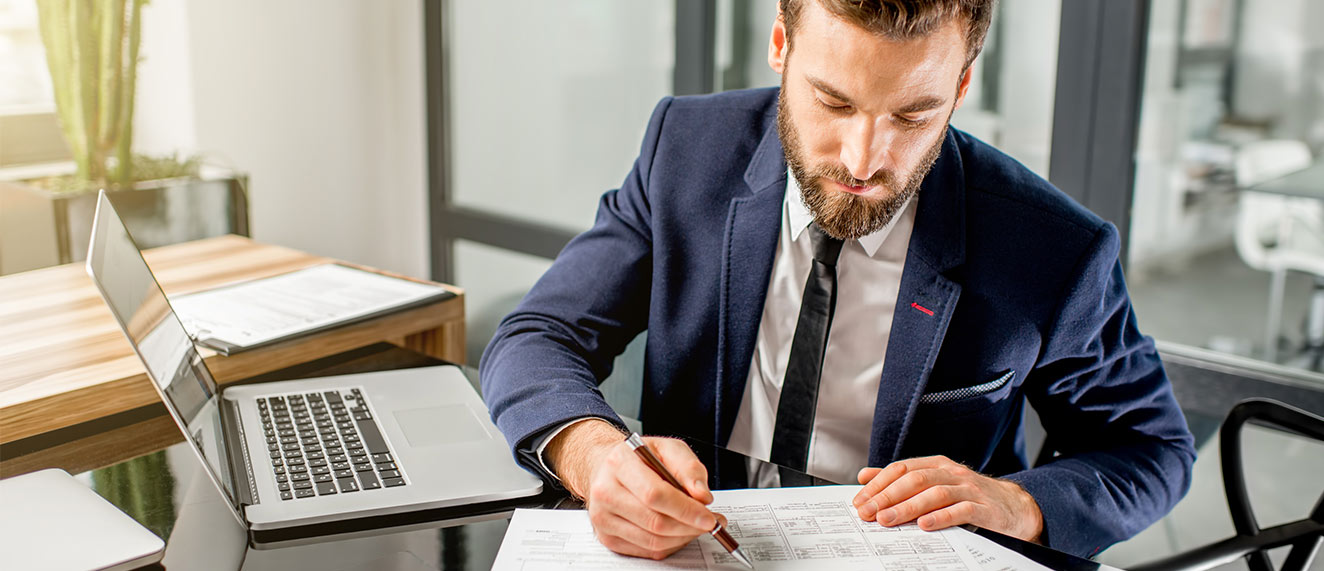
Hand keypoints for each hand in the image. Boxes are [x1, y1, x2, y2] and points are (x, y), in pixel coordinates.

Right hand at [545, 419, 718, 559]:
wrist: (608, 468)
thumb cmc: (640, 458)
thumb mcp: (668, 448)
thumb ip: (689, 468)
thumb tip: (702, 496)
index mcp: (619, 463)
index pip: (654, 494)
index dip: (686, 509)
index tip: (708, 517)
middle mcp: (605, 491)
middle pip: (655, 522)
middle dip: (689, 526)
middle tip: (710, 522)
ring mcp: (603, 518)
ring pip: (653, 541)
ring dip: (682, 537)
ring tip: (696, 525)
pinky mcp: (607, 537)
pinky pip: (647, 551)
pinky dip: (670, 544)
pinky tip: (678, 531)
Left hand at [852, 455, 1042, 541]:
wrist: (1015, 508)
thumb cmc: (970, 497)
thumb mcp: (935, 483)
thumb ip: (901, 479)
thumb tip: (864, 475)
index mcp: (937, 465)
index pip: (901, 469)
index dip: (878, 484)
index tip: (859, 501)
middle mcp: (951, 473)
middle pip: (914, 480)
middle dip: (887, 497)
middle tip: (868, 512)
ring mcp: (969, 489)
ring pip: (934, 494)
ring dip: (908, 507)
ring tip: (887, 520)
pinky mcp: (984, 507)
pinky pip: (960, 510)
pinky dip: (941, 517)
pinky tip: (925, 525)